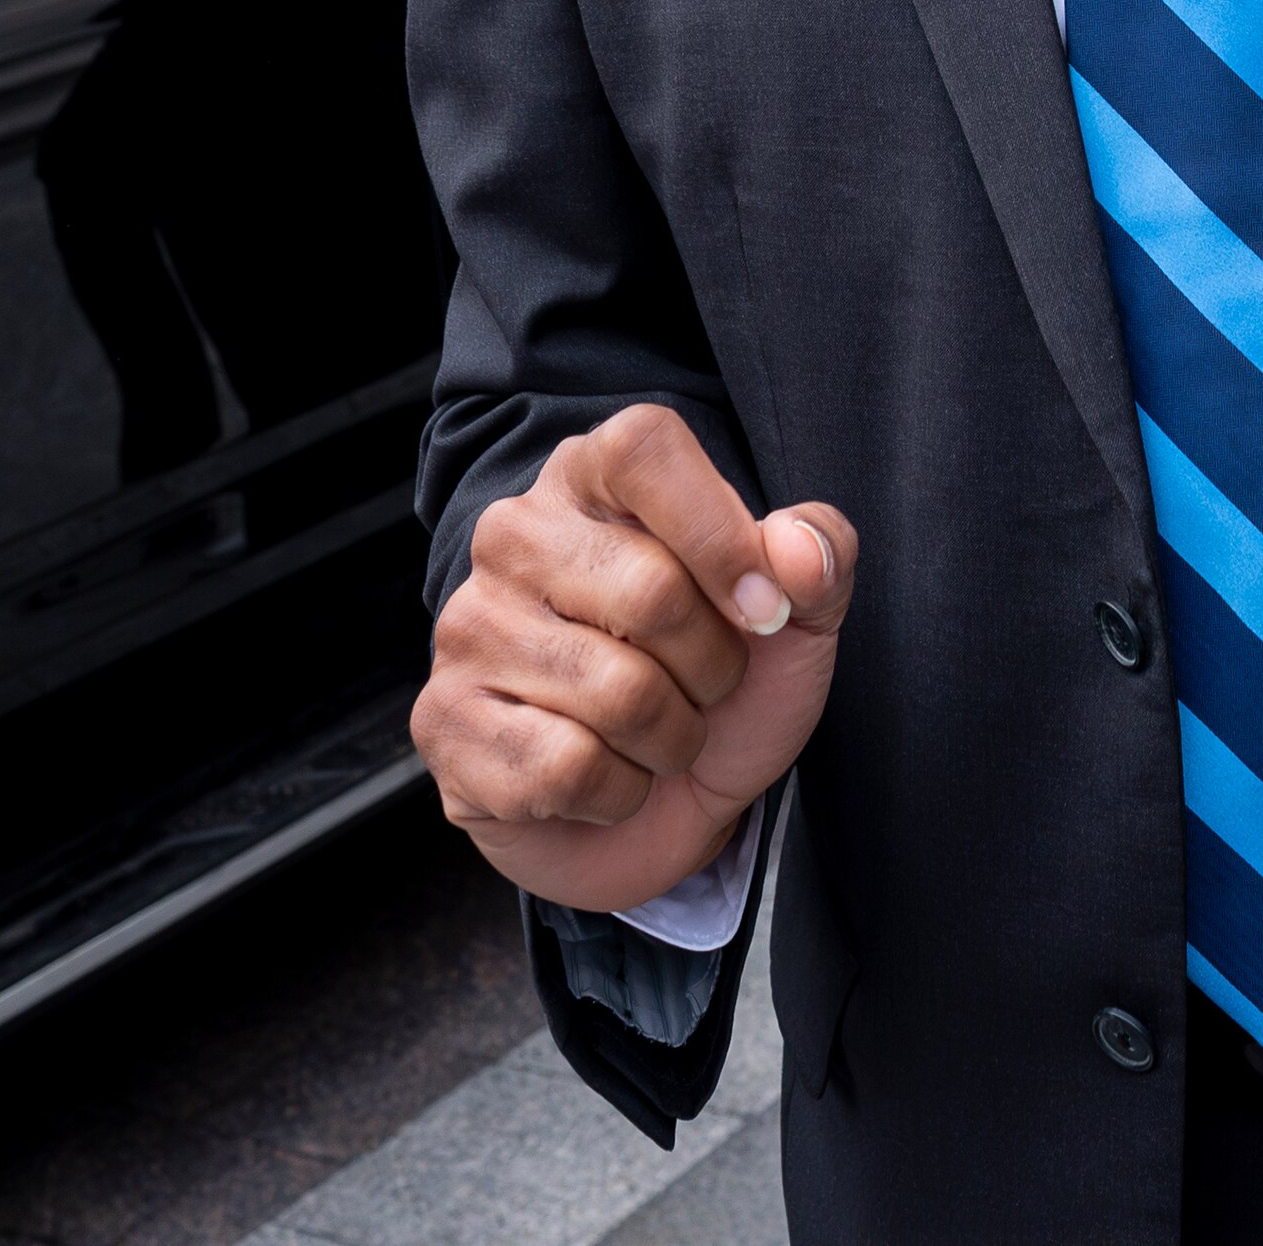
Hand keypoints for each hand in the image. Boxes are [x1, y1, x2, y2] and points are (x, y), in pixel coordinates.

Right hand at [415, 403, 857, 913]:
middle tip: (703, 688)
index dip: (723, 535)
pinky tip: (605, 776)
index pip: (645, 448)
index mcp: (592, 477)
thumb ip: (817, 560)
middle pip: (651, 592)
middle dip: (714, 668)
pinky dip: (620, 791)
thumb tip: (795, 553)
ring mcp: (469, 627)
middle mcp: (514, 536)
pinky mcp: (444, 723)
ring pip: (620, 693)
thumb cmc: (720, 690)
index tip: (766, 612)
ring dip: (672, 740)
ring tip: (655, 733)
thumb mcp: (797, 620)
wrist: (666, 814)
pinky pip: (570, 767)